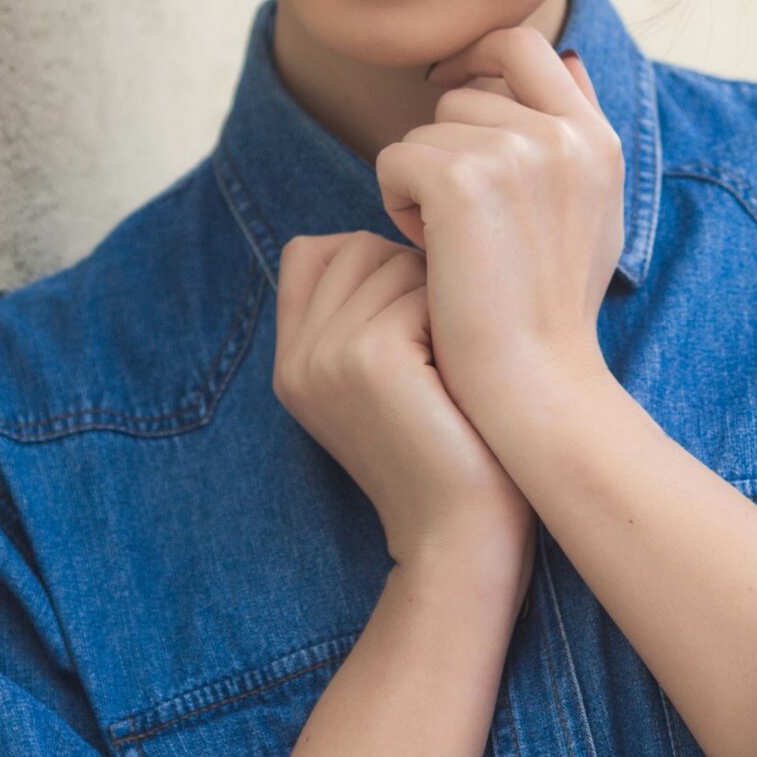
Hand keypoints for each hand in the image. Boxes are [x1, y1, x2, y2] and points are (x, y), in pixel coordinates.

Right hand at [271, 230, 532, 574]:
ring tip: (449, 371)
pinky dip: (456, 322)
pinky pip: (422, 289)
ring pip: (395, 260)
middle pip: (360, 246)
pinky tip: (460, 379)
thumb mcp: (392, 375)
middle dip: (417, 282)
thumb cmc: (451, 445)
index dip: (376, 266)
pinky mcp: (367, 358)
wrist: (464, 534)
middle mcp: (297, 356)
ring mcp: (324, 356)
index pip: (316, 249)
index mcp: (293, 359)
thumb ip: (370, 308)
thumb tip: (404, 223)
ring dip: (441, 301)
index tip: (418, 326)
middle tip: (442, 358)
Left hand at [370, 26, 624, 428]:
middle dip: (446, 147)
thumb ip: (579, 135)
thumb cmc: (553, 308)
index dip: (477, 54)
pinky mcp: (461, 179)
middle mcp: (563, 133)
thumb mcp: (594, 210)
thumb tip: (568, 57)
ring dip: (420, 181)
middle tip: (458, 220)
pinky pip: (395, 160)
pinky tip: (427, 251)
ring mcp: (516, 152)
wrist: (535, 381)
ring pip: (425, 130)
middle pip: (465, 93)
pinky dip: (396, 203)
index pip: (525, 44)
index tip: (447, 86)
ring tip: (451, 245)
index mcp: (596, 137)